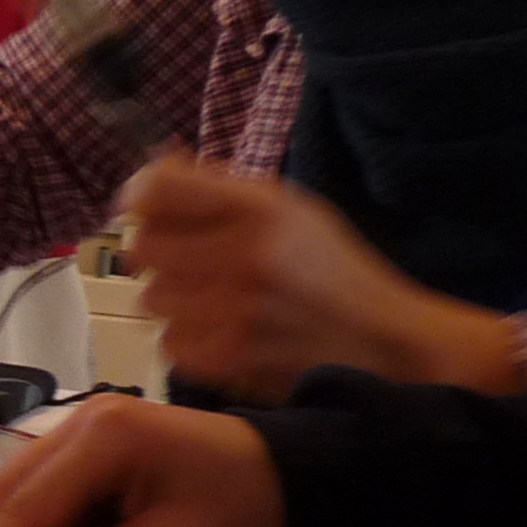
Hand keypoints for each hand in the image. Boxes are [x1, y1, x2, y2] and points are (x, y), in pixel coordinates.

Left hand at [122, 156, 520, 399]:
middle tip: (188, 259)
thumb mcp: (291, 210)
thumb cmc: (330, 270)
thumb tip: (152, 166)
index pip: (157, 188)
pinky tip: (225, 331)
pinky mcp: (231, 359)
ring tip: (216, 299)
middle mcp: (247, 255)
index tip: (145, 207)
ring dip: (175, 299)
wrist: (386, 342)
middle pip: (143, 247)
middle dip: (158, 252)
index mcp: (263, 209)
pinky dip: (188, 338)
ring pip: (151, 298)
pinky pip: (169, 342)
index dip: (140, 195)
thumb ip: (220, 188)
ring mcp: (237, 311)